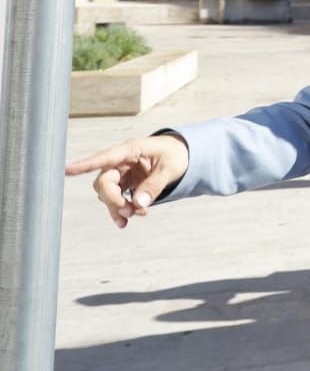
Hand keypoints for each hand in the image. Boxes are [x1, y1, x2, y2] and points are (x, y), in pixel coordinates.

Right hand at [65, 133, 189, 227]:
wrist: (180, 156)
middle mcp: (121, 162)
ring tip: (139, 214)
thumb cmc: (174, 155)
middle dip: (113, 200)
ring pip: (106, 194)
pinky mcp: (123, 184)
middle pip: (104, 182)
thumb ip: (154, 186)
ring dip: (118, 208)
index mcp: (131, 150)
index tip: (67, 170)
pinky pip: (114, 200)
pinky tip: (127, 220)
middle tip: (128, 212)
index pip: (105, 157)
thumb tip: (138, 204)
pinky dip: (121, 211)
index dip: (86, 164)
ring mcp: (120, 174)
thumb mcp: (170, 169)